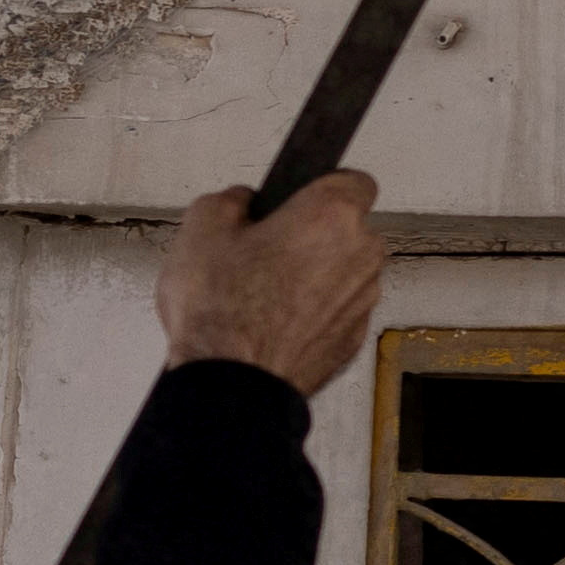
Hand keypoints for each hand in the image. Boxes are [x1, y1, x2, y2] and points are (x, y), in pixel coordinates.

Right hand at [159, 174, 385, 390]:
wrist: (230, 384)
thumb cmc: (221, 312)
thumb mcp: (201, 227)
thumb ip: (230, 199)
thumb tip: (242, 202)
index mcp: (332, 216)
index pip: (353, 180)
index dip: (321, 187)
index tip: (298, 197)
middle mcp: (360, 255)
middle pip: (346, 230)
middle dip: (311, 234)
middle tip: (264, 248)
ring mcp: (362, 301)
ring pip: (342, 273)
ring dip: (313, 276)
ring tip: (261, 292)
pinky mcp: (353, 339)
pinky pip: (336, 312)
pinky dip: (312, 313)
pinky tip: (272, 323)